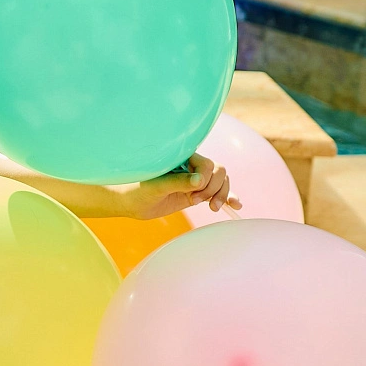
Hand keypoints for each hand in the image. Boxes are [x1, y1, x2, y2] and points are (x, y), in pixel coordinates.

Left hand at [125, 153, 240, 219]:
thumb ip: (178, 182)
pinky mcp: (196, 192)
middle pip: (218, 171)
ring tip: (212, 208)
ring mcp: (195, 179)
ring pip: (221, 181)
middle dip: (214, 188)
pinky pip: (217, 192)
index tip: (192, 197)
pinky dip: (227, 197)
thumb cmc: (137, 189)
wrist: (130, 202)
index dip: (206, 181)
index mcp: (181, 157)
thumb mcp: (156, 186)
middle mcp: (191, 166)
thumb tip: (200, 180)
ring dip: (222, 194)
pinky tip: (235, 205)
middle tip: (196, 201)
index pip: (207, 164)